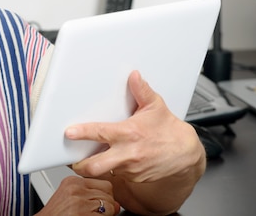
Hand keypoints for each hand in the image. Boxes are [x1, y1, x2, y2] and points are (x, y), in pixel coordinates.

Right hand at [36, 176, 120, 214]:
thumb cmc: (55, 215)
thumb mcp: (70, 199)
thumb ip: (91, 197)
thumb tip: (117, 204)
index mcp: (72, 182)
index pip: (103, 183)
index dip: (105, 196)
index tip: (100, 204)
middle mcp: (76, 189)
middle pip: (108, 193)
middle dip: (108, 206)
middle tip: (95, 213)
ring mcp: (80, 202)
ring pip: (110, 206)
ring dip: (105, 215)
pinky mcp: (83, 214)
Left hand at [64, 70, 205, 213]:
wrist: (185, 154)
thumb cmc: (168, 130)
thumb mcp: (155, 107)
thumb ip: (142, 91)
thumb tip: (134, 76)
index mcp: (129, 133)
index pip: (100, 134)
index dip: (82, 133)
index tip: (69, 132)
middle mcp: (128, 154)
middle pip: (94, 167)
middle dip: (79, 165)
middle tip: (72, 158)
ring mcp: (130, 169)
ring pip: (103, 172)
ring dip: (94, 167)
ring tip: (88, 159)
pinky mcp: (134, 178)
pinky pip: (116, 175)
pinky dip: (110, 169)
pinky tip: (112, 160)